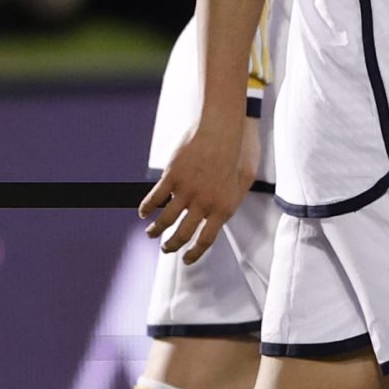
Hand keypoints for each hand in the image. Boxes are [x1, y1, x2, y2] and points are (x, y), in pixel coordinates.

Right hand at [138, 113, 254, 264]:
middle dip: (172, 245)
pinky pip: (154, 200)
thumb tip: (222, 214)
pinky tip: (144, 213)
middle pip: (183, 235)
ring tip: (151, 233)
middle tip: (166, 248)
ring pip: (165, 221)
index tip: (186, 259)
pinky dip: (146, 209)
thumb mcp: (244, 181)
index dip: (194, 253)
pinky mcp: (172, 178)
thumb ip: (232, 199)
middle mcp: (204, 204)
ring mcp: (187, 191)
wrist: (223, 129)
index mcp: (224, 208)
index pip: (206, 240)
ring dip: (155, 231)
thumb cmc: (237, 152)